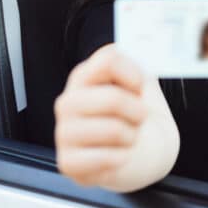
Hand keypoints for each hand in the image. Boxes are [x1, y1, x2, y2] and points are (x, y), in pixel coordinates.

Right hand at [54, 44, 176, 190]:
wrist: (139, 153)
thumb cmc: (136, 116)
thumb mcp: (141, 83)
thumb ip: (139, 62)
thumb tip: (143, 44)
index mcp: (84, 76)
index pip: (109, 59)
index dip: (134, 73)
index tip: (140, 86)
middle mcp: (68, 102)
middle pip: (113, 98)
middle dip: (138, 111)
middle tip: (138, 117)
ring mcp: (64, 133)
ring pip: (114, 130)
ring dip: (132, 137)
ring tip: (127, 137)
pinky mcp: (67, 162)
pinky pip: (107, 159)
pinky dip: (122, 158)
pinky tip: (117, 156)